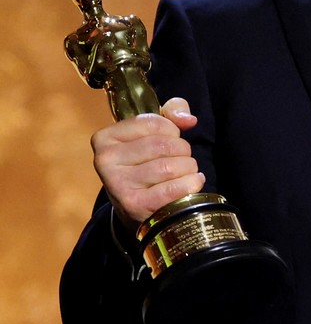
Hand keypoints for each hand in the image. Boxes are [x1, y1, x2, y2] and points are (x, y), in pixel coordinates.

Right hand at [91, 97, 204, 232]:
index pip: (154, 123)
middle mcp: (105, 160)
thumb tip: (188, 120)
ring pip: (171, 166)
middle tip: (182, 160)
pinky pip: (175, 188)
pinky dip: (191, 184)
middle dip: (183, 151)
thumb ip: (171, 114)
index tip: (171, 140)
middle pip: (164, 145)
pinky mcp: (134, 205)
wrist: (137, 209)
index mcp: (105, 138)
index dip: (172, 131)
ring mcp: (117, 184)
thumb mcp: (152, 135)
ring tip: (186, 173)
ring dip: (189, 168)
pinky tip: (192, 184)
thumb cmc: (146, 165)